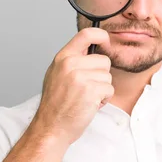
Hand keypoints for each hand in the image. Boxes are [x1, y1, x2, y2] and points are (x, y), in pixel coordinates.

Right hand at [33, 28, 113, 144]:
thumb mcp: (56, 74)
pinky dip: (104, 99)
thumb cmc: (55, 104)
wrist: (51, 127)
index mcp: (63, 57)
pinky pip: (109, 89)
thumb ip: (72, 60)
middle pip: (104, 60)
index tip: (106, 42)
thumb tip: (91, 49)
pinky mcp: (91, 91)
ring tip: (86, 97)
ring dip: (102, 89)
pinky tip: (90, 104)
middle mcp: (71, 64)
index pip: (86, 34)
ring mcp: (80, 77)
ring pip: (108, 76)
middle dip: (100, 75)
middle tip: (86, 88)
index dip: (101, 35)